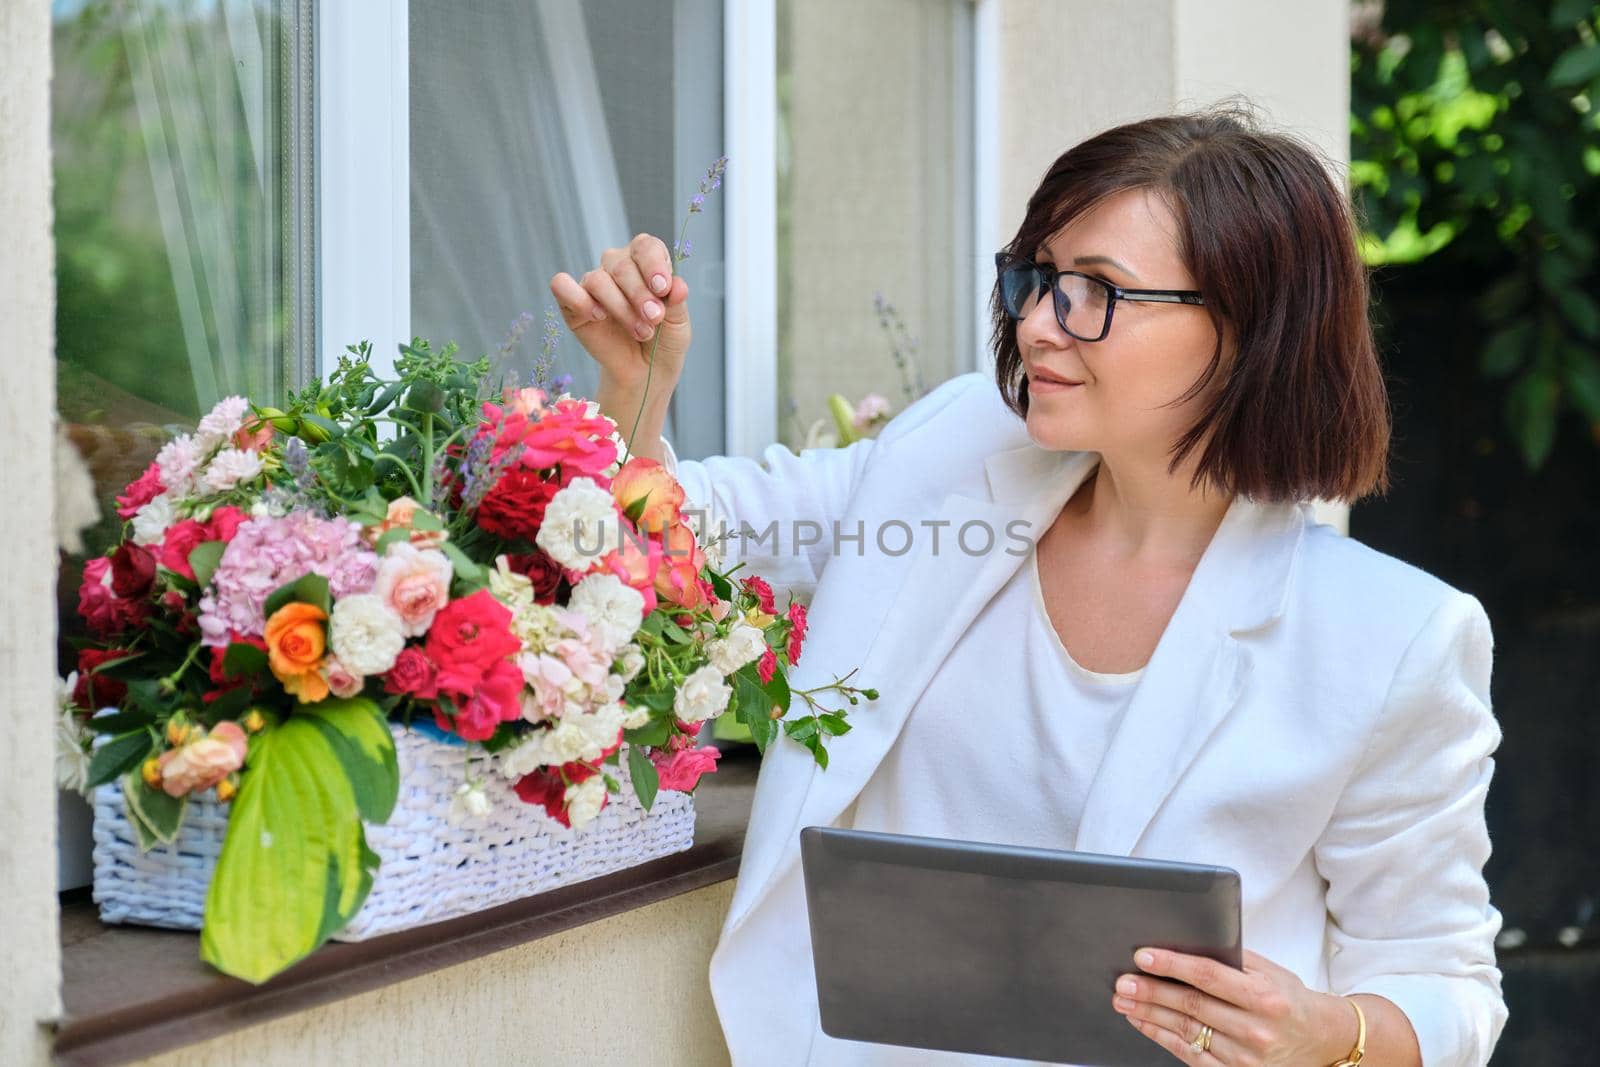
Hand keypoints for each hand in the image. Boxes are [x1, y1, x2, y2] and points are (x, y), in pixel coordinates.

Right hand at [550, 233, 691, 428]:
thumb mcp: (678, 323)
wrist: (646, 373)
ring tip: (641, 331)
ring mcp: (595, 284)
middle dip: (639, 294)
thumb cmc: (663, 342)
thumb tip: (678, 286)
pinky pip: (563, 286)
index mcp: (646, 262)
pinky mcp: (573, 304)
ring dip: (620, 307)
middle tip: (654, 319)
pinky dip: (578, 298)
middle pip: (621, 265)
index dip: (653, 264)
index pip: (645, 246)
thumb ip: (676, 302)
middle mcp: (618, 267)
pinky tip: (597, 316)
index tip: (663, 288)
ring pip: (598, 279)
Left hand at [1111, 947, 1357, 1065]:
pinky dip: (1163, 1037)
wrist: (1321, 1040)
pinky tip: (1144, 1022)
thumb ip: (1231, 960)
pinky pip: (1191, 1056)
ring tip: (1124, 1000)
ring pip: (1187, 1032)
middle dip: (1152, 992)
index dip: (1172, 965)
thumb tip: (1182, 944)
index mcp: (1265, 997)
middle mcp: (1256, 1030)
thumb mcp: (1269, 971)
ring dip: (1150, 1015)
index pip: (1209, 977)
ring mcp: (1246, 1057)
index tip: (1143, 956)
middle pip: (1192, 1006)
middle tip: (1122, 981)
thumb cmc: (1290, 998)